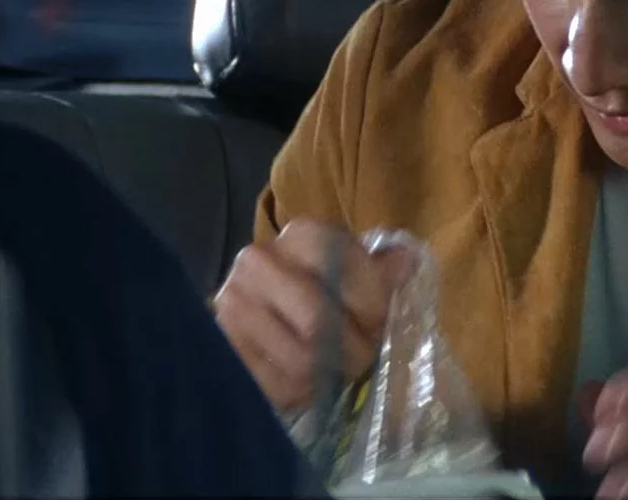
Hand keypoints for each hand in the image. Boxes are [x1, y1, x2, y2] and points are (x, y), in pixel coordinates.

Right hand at [213, 219, 409, 412]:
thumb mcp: (355, 277)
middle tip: (365, 358)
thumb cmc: (323, 294)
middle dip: (353, 346)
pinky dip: (302, 393)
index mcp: (300, 235)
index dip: (369, 298)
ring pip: (299, 357)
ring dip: (329, 374)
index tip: (380, 321)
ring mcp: (232, 306)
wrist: (260, 320)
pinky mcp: (221, 349)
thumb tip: (407, 262)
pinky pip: (275, 385)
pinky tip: (309, 385)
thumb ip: (380, 272)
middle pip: (318, 317)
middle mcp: (257, 262)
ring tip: (337, 371)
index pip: (341, 262)